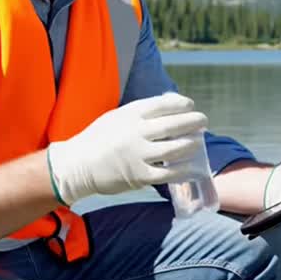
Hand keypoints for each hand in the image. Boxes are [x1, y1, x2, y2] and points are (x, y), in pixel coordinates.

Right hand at [47, 92, 207, 204]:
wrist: (77, 165)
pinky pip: (169, 172)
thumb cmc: (98, 140)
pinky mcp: (140, 175)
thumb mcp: (116, 117)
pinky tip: (191, 166)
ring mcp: (139, 154)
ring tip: (198, 142)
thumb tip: (169, 107)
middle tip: (203, 121)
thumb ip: (139, 113)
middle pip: (174, 124)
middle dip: (193, 121)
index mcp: (130, 115)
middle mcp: (136, 132)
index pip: (163, 104)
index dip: (181, 104)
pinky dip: (183, 168)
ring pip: (176, 148)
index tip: (190, 105)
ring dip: (192, 144)